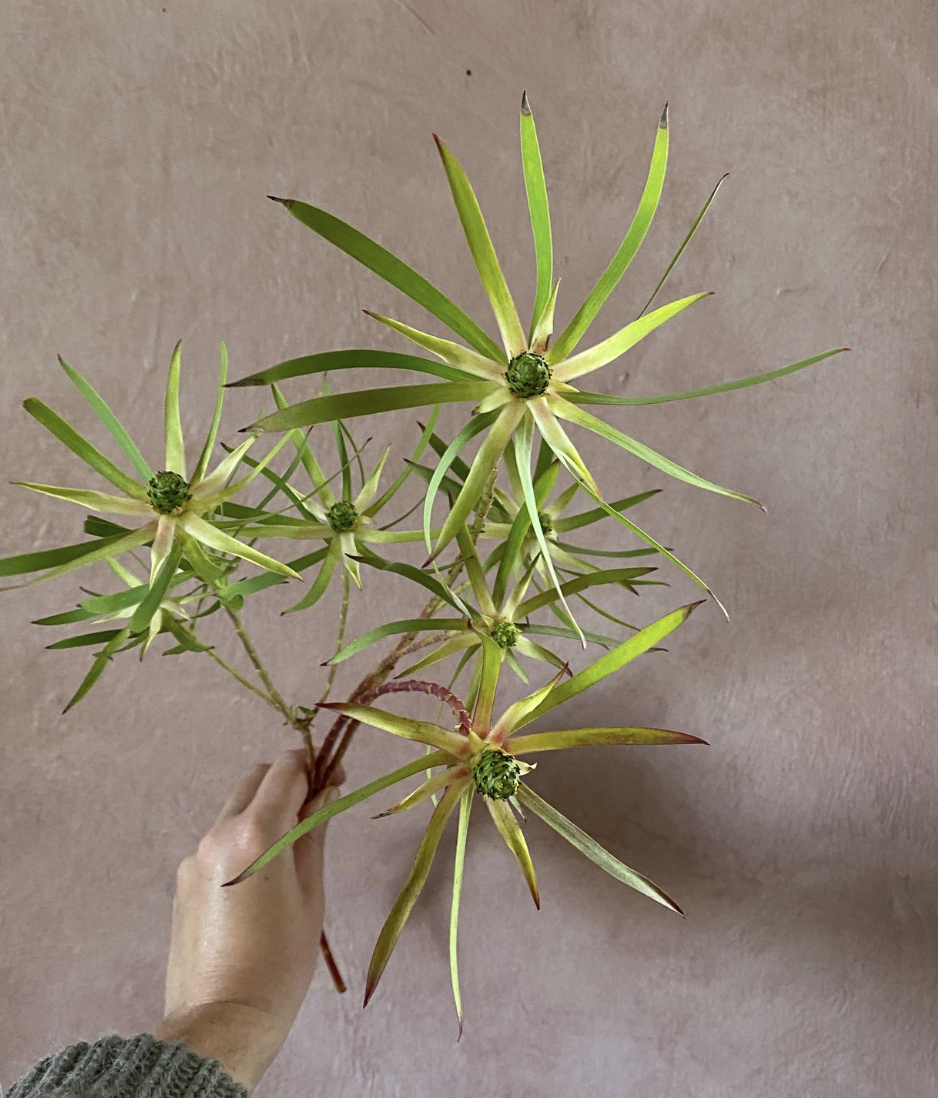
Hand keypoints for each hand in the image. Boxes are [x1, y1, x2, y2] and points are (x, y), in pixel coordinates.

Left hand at [152, 748, 344, 1092]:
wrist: (221, 1020)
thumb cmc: (280, 962)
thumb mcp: (310, 894)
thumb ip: (313, 834)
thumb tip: (324, 793)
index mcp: (256, 834)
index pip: (285, 769)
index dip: (314, 766)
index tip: (335, 779)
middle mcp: (219, 833)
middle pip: (255, 780)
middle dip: (287, 783)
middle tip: (316, 810)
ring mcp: (195, 855)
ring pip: (235, 809)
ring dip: (264, 811)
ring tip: (289, 852)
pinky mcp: (183, 878)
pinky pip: (219, 841)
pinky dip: (244, 840)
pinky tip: (258, 882)